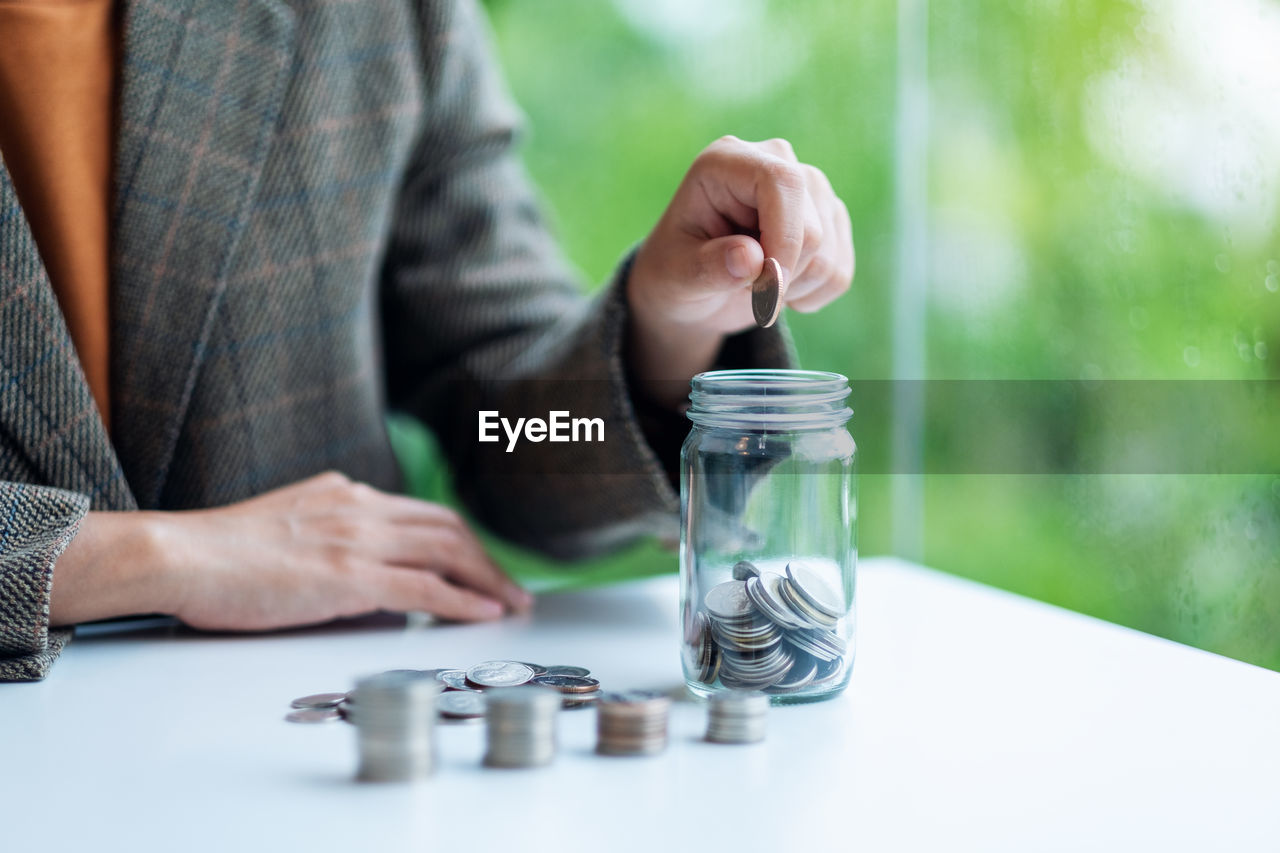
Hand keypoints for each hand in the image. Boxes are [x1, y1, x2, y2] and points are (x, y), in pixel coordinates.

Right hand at [50, 472, 531, 629]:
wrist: (180, 554)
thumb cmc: (219, 552)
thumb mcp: (286, 525)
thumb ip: (328, 534)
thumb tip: (356, 566)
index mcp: (346, 496)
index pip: (423, 513)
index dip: (461, 539)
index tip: (481, 561)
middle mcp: (361, 509)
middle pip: (448, 527)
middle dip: (487, 558)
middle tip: (513, 588)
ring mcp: (358, 540)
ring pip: (447, 551)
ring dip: (488, 579)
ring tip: (513, 604)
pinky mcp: (348, 576)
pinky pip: (424, 588)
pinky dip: (462, 601)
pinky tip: (484, 614)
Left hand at [625, 136, 853, 405]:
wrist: (692, 291)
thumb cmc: (676, 274)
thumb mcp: (678, 276)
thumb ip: (710, 267)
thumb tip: (752, 259)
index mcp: (727, 161)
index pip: (781, 182)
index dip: (782, 239)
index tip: (764, 286)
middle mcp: (775, 162)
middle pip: (812, 227)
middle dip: (781, 275)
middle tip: (742, 290)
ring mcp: (809, 189)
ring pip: (829, 253)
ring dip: (793, 289)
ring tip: (755, 287)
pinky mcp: (829, 218)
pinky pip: (841, 271)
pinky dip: (812, 295)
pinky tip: (780, 290)